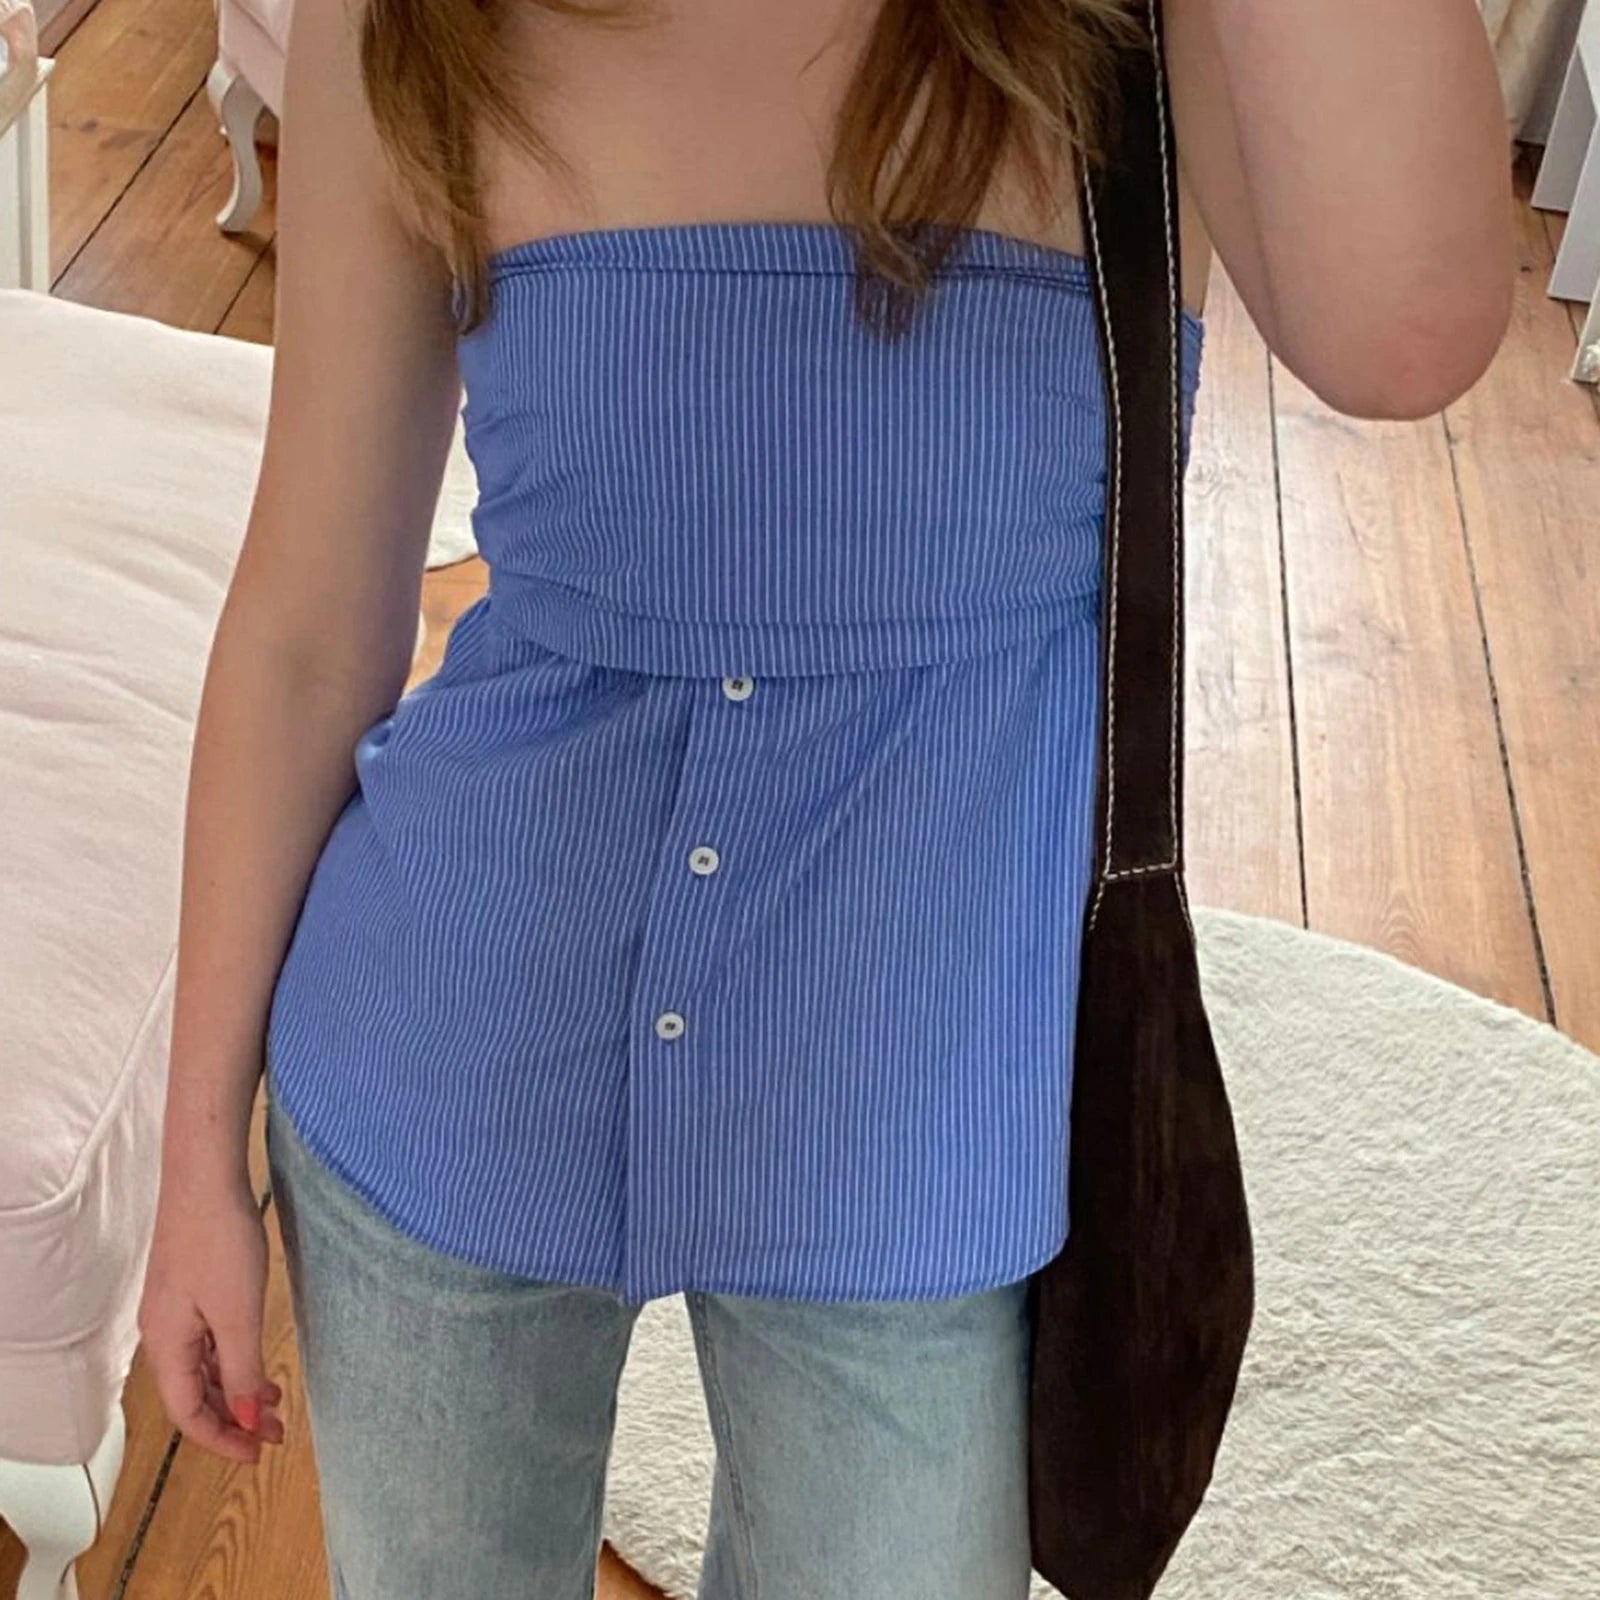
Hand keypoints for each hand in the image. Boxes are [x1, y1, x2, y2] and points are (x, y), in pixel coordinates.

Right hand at [137, 1169, 285, 1461]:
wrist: (206, 1176)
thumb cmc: (219, 1240)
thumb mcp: (237, 1313)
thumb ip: (240, 1369)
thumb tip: (242, 1419)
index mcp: (167, 1344)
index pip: (188, 1412)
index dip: (222, 1439)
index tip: (258, 1453)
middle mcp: (163, 1332)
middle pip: (193, 1393)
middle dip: (233, 1417)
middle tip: (275, 1433)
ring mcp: (176, 1308)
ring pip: (203, 1367)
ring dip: (235, 1388)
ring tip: (274, 1402)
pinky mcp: (191, 1286)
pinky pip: (208, 1340)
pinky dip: (233, 1358)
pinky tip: (257, 1358)